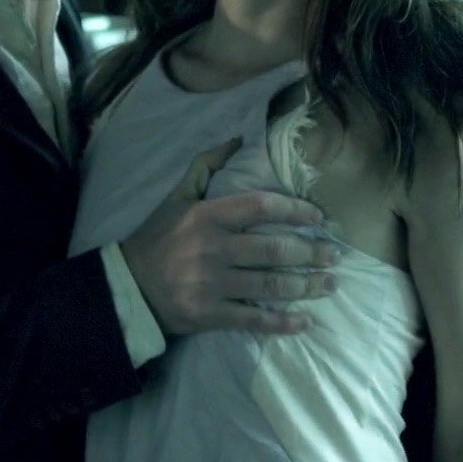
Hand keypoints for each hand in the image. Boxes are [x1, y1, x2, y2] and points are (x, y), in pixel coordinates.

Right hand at [120, 138, 339, 335]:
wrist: (127, 287)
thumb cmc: (156, 238)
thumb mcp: (177, 196)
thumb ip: (206, 166)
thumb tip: (237, 139)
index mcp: (208, 216)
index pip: (262, 206)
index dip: (295, 209)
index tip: (318, 217)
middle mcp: (213, 248)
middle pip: (274, 249)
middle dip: (312, 253)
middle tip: (335, 255)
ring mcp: (212, 284)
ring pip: (270, 284)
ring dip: (306, 286)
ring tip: (330, 284)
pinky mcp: (209, 314)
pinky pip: (253, 319)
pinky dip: (282, 322)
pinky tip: (304, 321)